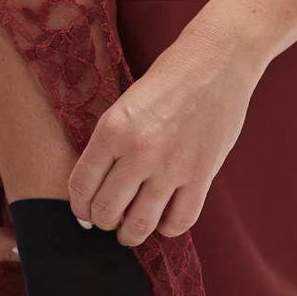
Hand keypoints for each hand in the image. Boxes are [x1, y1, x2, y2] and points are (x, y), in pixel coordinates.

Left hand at [68, 24, 261, 245]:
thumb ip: (110, 144)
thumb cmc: (168, 79)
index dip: (79, 208)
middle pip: (106, 212)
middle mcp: (139, 151)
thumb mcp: (124, 105)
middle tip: (108, 220)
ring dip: (131, 235)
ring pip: (140, 225)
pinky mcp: (202, 175)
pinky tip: (164, 220)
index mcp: (112, 129)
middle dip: (103, 222)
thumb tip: (97, 188)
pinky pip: (180, 221)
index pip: (81, 187)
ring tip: (130, 231)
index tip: (84, 213)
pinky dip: (168, 229)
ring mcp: (172, 166)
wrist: (217, 61)